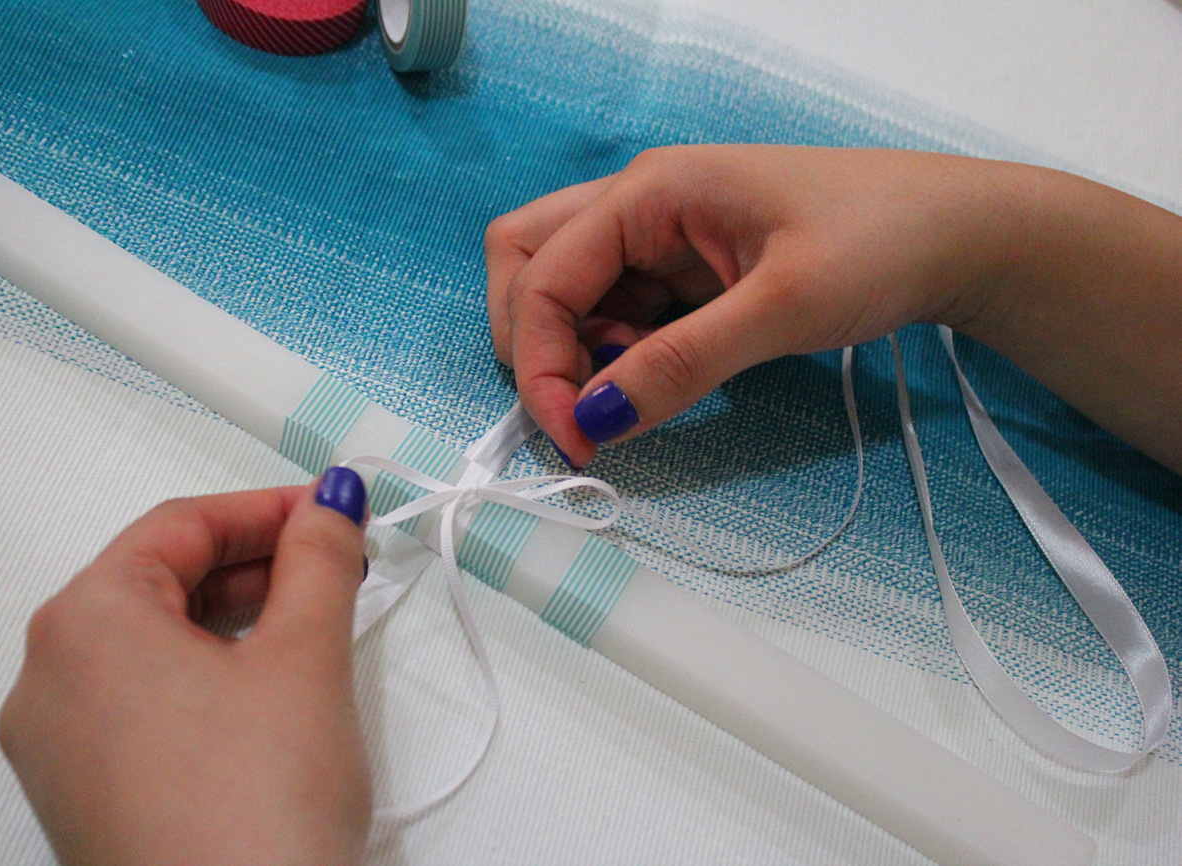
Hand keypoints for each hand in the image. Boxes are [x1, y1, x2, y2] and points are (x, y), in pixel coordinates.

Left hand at [0, 470, 372, 865]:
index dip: (268, 508)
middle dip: (256, 564)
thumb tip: (331, 504)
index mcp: (84, 622)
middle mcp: (48, 679)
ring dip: (235, 618)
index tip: (333, 510)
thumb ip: (319, 559)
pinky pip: (141, 703)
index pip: (180, 525)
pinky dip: (204, 676)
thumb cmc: (257, 809)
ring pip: (151, 643)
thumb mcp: (305, 656)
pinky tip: (268, 688)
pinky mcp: (84, 796)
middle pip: (159, 580)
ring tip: (314, 622)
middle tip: (335, 563)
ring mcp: (58, 746)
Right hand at [486, 144, 1181, 471]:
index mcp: (651, 191)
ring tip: (632, 391)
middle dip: (531, 340)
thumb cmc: (879, 243)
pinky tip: (658, 378)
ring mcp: (660, 239)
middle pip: (527, 261)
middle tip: (579, 408)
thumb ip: (681, 364)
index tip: (572, 437)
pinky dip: (613, 355)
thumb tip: (594, 422)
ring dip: (573, 351)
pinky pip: (617, 313)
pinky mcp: (684, 273)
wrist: (957, 235)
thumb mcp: (781, 308)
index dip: (538, 361)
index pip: (543, 274)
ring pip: (567, 292)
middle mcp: (639, 206)